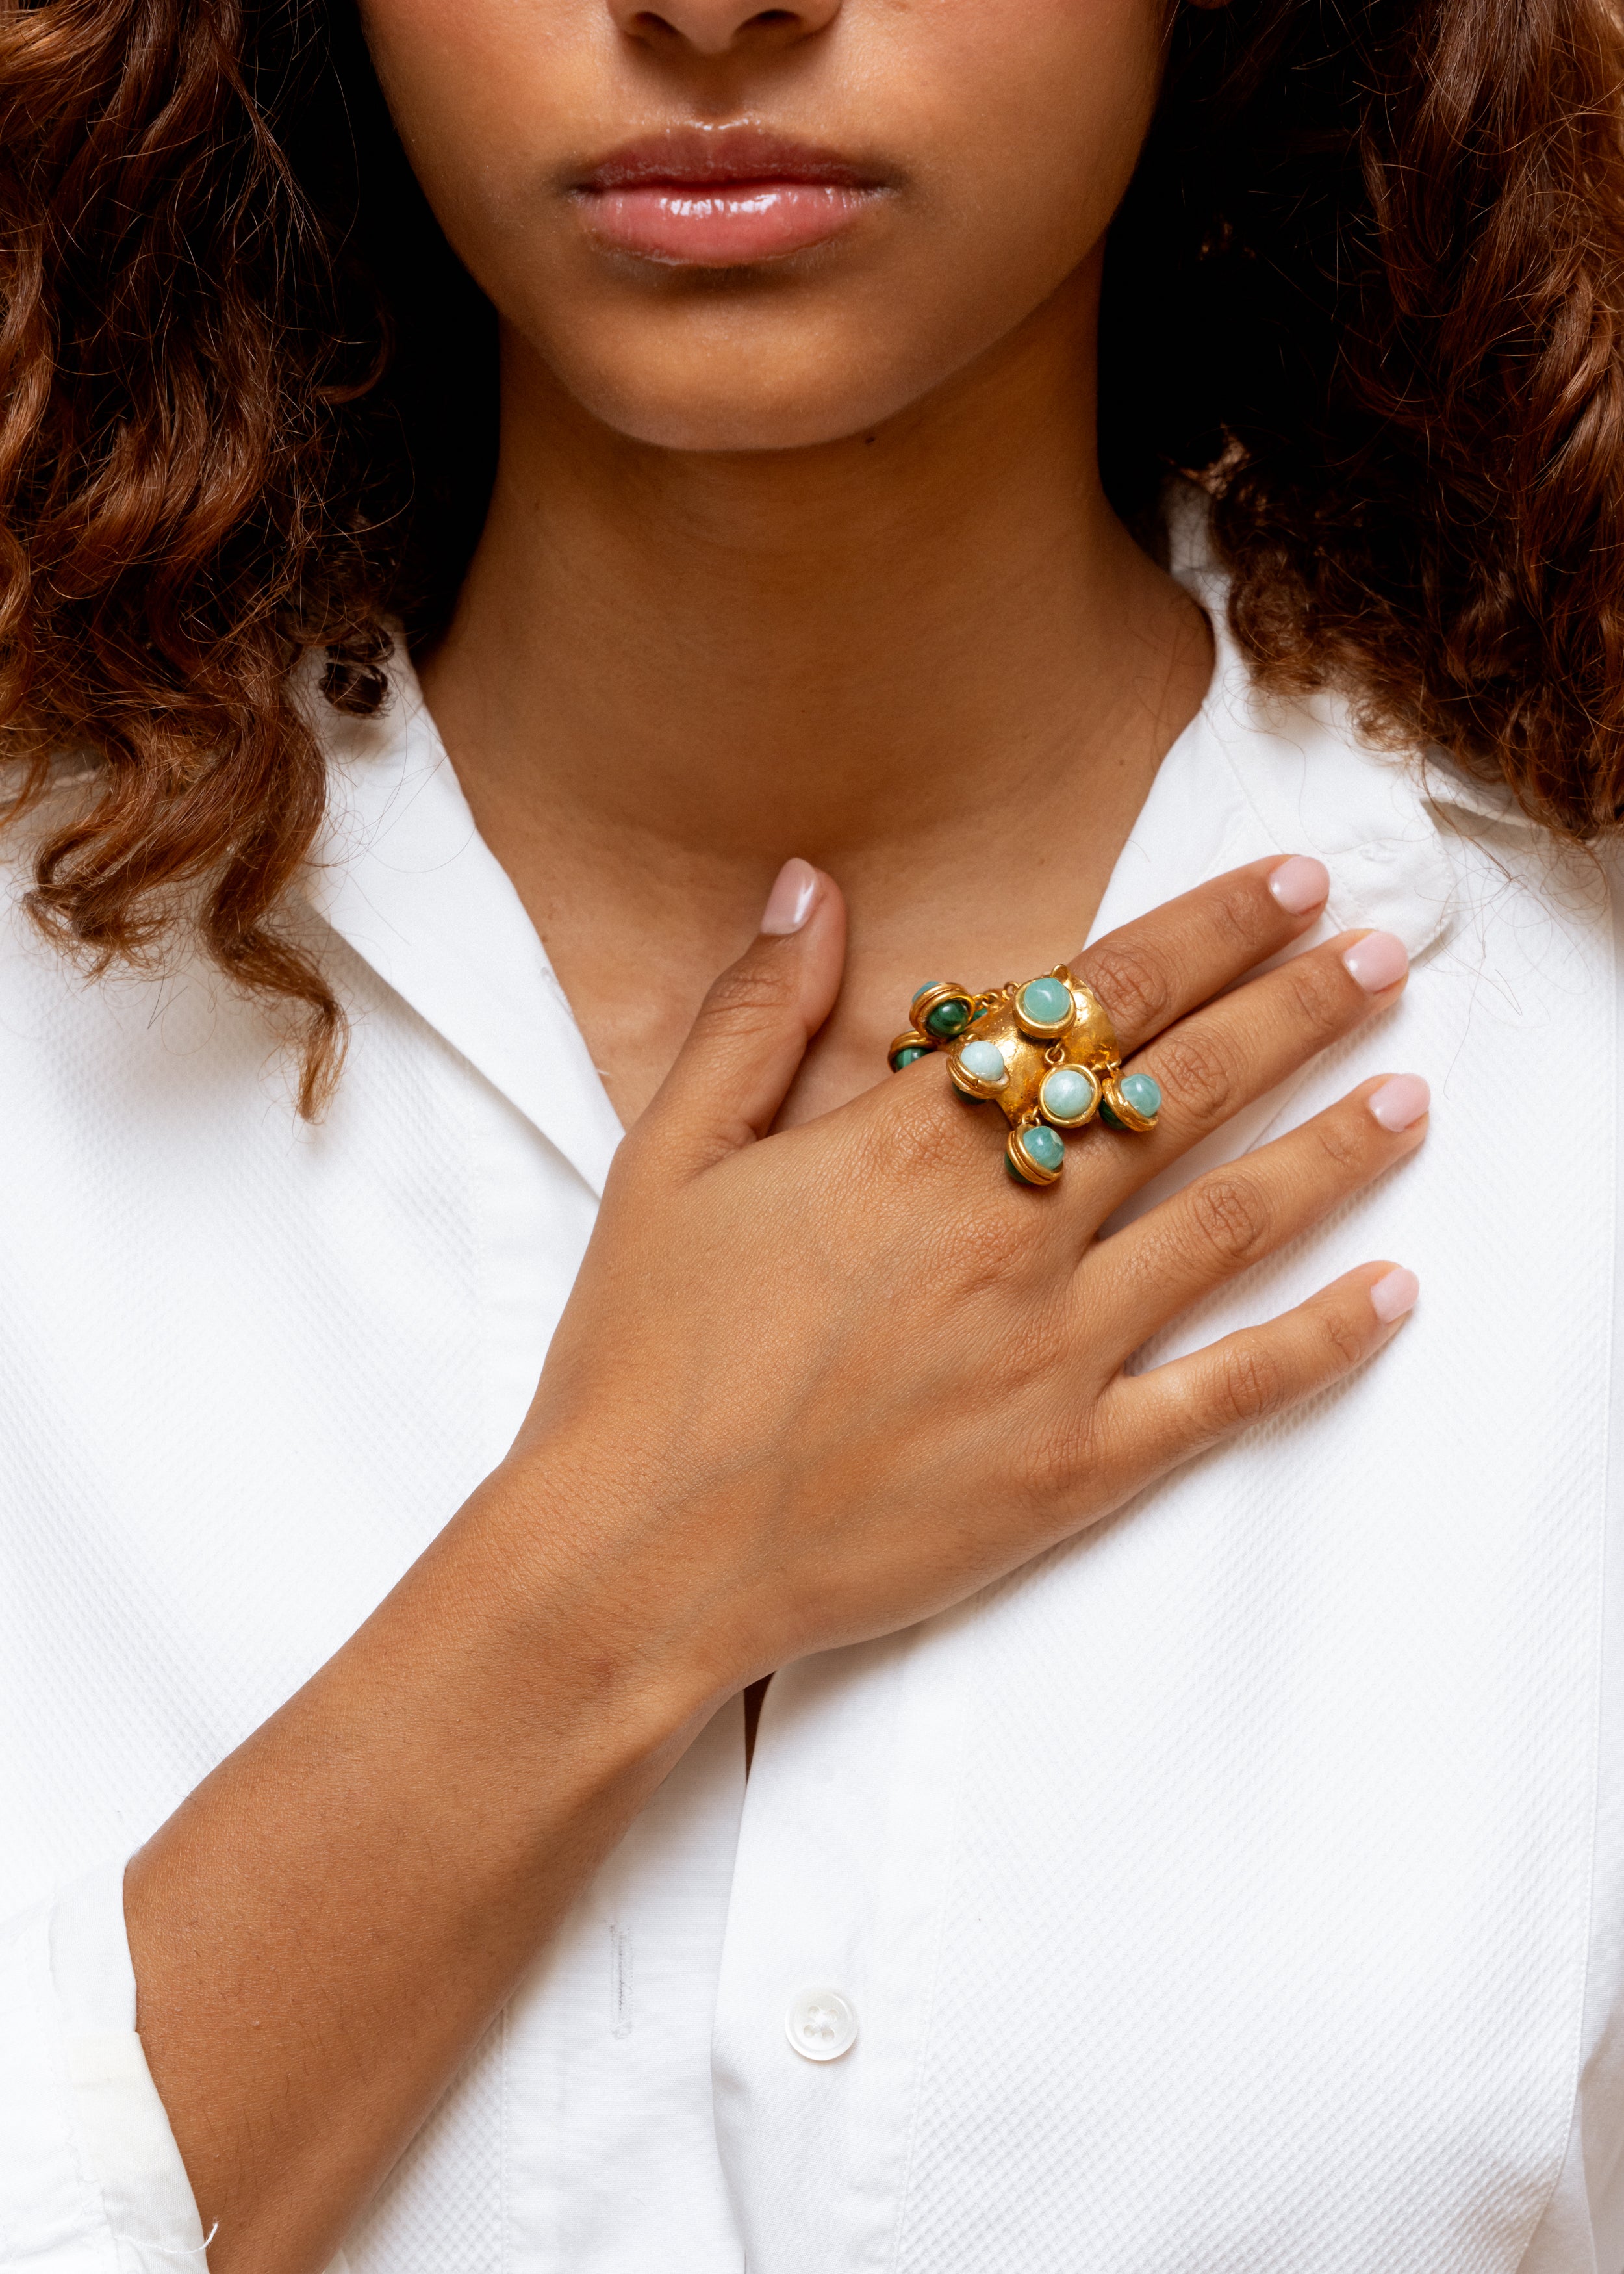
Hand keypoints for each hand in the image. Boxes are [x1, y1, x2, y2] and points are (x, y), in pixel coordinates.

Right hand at [127, 853, 1425, 2273]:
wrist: (637, 1556)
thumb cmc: (640, 1358)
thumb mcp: (665, 1160)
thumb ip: (754, 1017)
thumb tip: (809, 884)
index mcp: (910, 1148)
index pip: (1095, 1005)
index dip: (1204, 933)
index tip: (1285, 883)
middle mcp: (1006, 1232)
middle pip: (1187, 1092)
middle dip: (1296, 1009)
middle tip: (1379, 954)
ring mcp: (1053, 1353)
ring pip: (1232, 1225)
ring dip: (1332, 1149)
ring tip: (1412, 1095)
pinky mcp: (1073, 1465)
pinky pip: (1227, 1394)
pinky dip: (1318, 1343)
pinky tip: (1391, 1296)